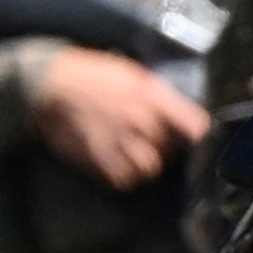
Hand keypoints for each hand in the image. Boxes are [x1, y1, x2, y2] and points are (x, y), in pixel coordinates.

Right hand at [25, 49, 207, 187]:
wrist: (51, 83)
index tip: (197, 140)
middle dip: (166, 150)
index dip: (200, 137)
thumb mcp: (132, 73)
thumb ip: (157, 95)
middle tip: (156, 145)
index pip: (195, 126)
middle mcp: (140, 120)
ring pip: (149, 169)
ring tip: (137, 156)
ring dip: (146, 165)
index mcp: (152, 96)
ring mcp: (119, 141)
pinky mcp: (98, 157)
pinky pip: (122, 179)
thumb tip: (178, 113)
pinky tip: (119, 164)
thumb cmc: (92, 73)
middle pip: (172, 152)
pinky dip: (124, 176)